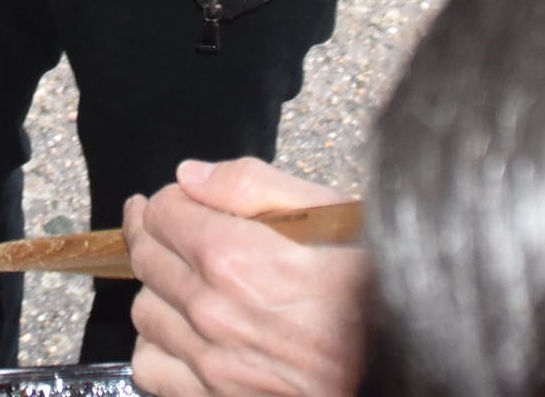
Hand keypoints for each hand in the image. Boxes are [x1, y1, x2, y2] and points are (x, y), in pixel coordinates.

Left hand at [126, 159, 368, 396]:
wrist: (401, 361)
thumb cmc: (376, 291)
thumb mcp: (330, 213)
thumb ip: (251, 185)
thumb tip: (190, 175)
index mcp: (234, 257)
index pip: (161, 213)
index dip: (169, 200)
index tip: (178, 200)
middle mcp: (212, 310)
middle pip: (146, 259)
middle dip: (155, 235)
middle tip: (169, 229)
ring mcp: (210, 362)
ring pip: (144, 312)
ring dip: (159, 292)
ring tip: (188, 283)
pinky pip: (150, 368)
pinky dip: (160, 348)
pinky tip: (186, 335)